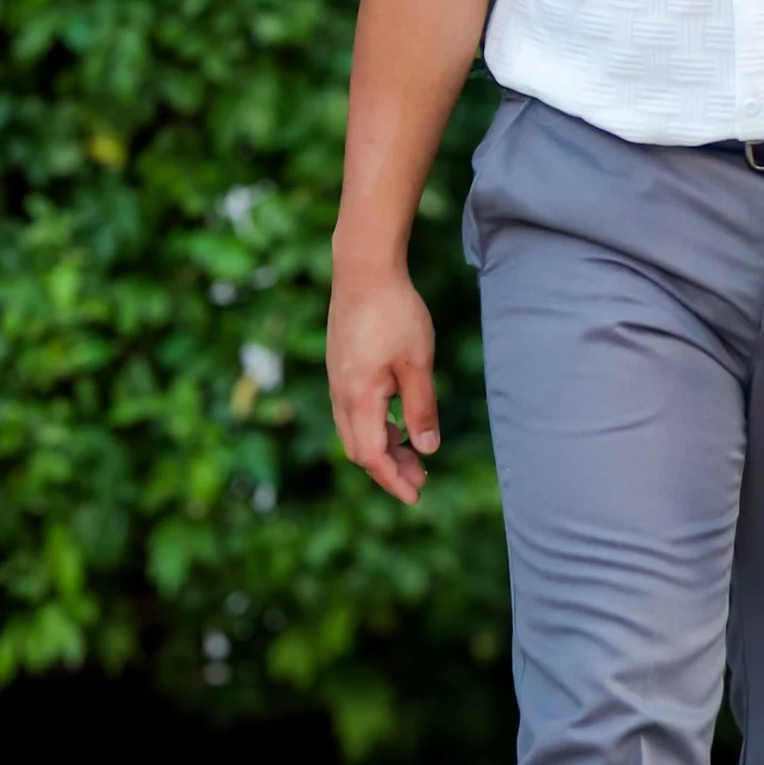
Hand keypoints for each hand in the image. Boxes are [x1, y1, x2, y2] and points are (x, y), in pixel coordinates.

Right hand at [326, 258, 439, 505]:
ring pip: (354, 429)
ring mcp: (337, 379)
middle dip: (388, 468)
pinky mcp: (340, 365)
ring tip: (412, 452)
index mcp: (358, 398)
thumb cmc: (395, 312)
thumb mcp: (417, 363)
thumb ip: (420, 409)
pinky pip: (352, 410)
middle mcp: (340, 394)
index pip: (372, 456)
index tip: (415, 496)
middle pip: (359, 448)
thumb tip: (426, 450)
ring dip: (382, 446)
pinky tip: (396, 417)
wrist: (363, 268)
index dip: (393, 480)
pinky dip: (374, 424)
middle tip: (420, 478)